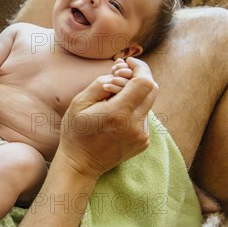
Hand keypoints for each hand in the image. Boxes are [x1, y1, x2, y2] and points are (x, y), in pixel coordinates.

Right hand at [58, 57, 156, 178]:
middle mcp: (136, 125)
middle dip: (139, 77)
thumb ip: (101, 84)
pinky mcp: (143, 142)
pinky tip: (115, 116)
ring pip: (147, 103)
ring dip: (134, 95)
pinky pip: (144, 117)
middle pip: (152, 90)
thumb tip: (119, 72)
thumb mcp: (79, 103)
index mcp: (119, 113)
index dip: (140, 67)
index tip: (128, 62)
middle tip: (122, 74)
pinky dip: (133, 109)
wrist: (81, 164)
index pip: (144, 82)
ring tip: (113, 98)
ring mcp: (142, 135)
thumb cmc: (76, 132)